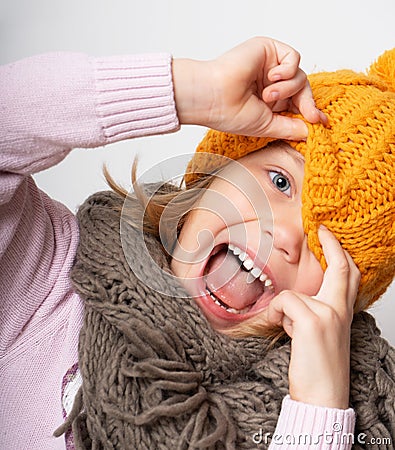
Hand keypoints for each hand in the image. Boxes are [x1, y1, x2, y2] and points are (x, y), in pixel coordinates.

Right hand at [172, 36, 326, 139]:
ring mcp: (269, 66)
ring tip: (266, 96)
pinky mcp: (268, 49)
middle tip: (309, 116)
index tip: (320, 122)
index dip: (309, 111)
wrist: (213, 98)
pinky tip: (271, 78)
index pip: (297, 104)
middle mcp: (270, 83)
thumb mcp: (268, 126)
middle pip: (302, 89)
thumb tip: (313, 129)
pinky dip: (288, 71)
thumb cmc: (230, 113)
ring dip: (288, 89)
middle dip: (306, 103)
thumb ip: (291, 127)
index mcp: (268, 102)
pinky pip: (293, 59)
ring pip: (299, 75)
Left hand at [264, 226, 360, 408]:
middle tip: (320, 230)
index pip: (349, 276)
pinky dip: (275, 313)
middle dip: (331, 245)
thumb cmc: (318, 368)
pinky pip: (284, 302)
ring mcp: (328, 314)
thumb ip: (314, 313)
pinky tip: (280, 329)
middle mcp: (339, 310)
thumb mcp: (322, 335)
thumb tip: (294, 301)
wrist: (322, 397)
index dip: (340, 253)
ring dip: (282, 310)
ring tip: (287, 329)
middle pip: (341, 269)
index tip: (328, 236)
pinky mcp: (312, 322)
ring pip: (293, 294)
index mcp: (343, 313)